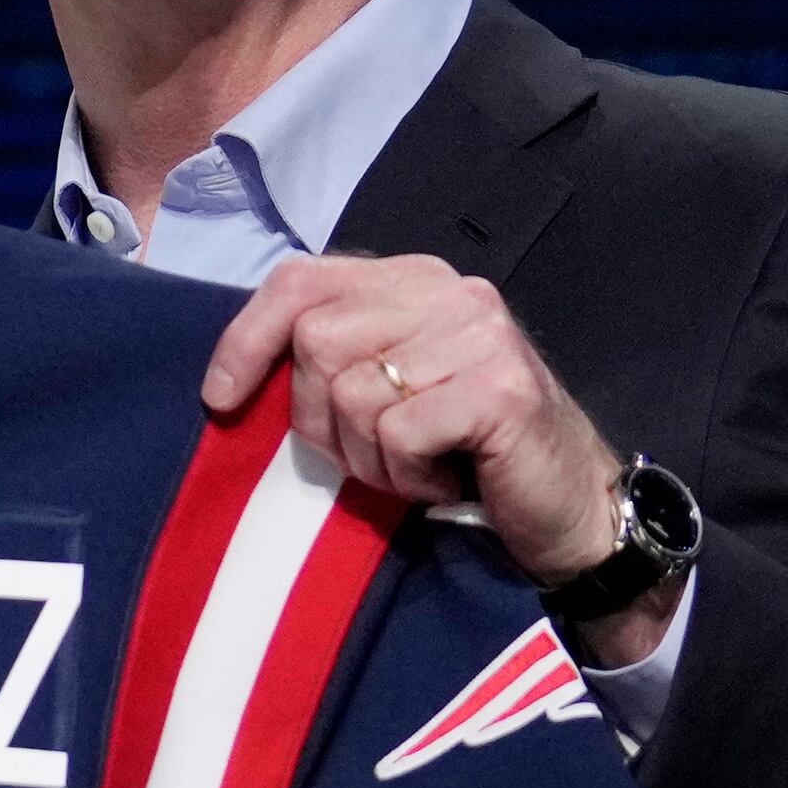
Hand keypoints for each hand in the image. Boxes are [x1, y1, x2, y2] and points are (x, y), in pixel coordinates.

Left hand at [200, 254, 675, 664]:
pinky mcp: (500, 388)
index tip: (220, 398)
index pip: (300, 281)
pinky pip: (398, 433)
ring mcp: (480, 334)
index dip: (245, 338)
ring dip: (368, 457)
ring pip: (353, 393)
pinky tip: (443, 480)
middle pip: (316, 342)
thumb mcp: (386, 392)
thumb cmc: (462, 455)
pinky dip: (407, 476)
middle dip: (319, 420)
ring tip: (415, 467)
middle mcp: (448, 291)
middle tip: (369, 455)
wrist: (567, 507)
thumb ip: (332, 360)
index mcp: (412, 280)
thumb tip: (233, 373)